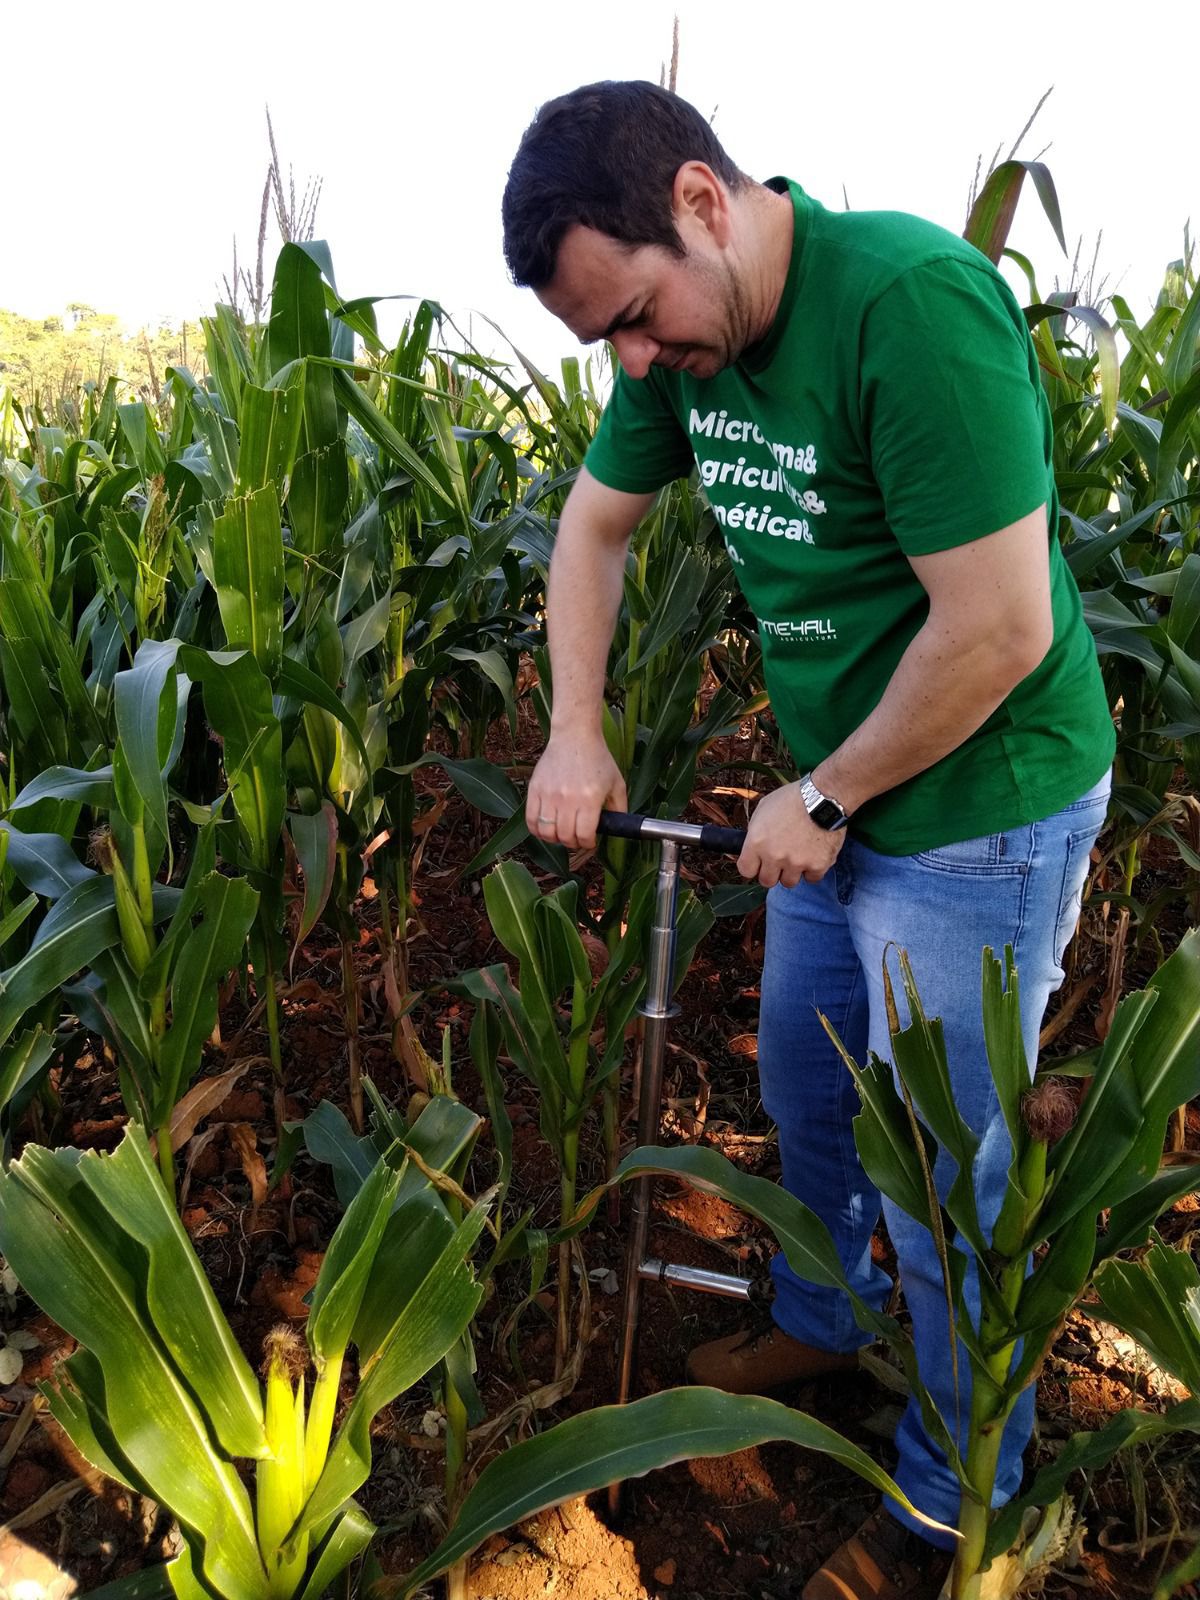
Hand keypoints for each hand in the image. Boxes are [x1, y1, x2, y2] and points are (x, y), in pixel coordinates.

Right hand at [526, 733, 626, 849]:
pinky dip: (537, 830)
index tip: (590, 841)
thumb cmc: (598, 759)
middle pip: (565, 837)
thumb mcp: (617, 784)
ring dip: (554, 839)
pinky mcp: (535, 789)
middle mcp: (567, 799)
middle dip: (573, 843)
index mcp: (589, 799)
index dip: (588, 844)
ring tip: (561, 834)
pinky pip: (530, 820)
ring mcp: (549, 794)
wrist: (575, 736)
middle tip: (577, 838)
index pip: (584, 835)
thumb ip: (620, 809)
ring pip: (546, 832)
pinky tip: (546, 828)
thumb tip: (618, 829)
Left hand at [737, 781, 845, 888]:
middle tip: (780, 861)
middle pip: (767, 881)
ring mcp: (796, 863)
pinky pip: (812, 878)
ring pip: (789, 882)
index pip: (746, 871)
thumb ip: (755, 831)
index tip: (759, 864)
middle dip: (772, 872)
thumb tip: (752, 846)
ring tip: (799, 855)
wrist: (824, 796)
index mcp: (756, 842)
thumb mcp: (764, 808)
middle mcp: (774, 856)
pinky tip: (814, 855)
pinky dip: (813, 870)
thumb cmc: (793, 798)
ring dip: (792, 872)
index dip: (753, 867)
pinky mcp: (817, 865)